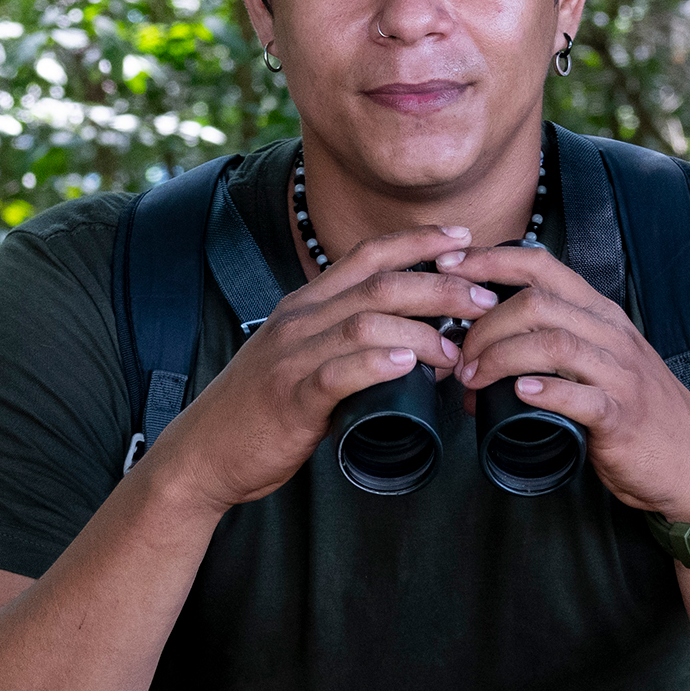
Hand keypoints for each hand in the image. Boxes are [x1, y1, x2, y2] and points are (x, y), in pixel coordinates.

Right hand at [150, 227, 502, 515]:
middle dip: (441, 286)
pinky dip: (377, 364)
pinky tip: (408, 365)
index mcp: (305, 305)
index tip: (464, 237)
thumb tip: (413, 354)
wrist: (204, 453)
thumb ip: (348, 349)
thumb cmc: (261, 412)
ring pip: (366, 323)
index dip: (418, 241)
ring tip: (458, 350)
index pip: (368, 256)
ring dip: (422, 331)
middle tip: (485, 300)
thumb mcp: (303, 361)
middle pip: (381, 285)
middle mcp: (300, 320)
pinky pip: (338, 372)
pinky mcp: (291, 398)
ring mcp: (293, 357)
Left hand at [447, 242, 689, 522]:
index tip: (450, 268)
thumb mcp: (598, 366)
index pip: (542, 266)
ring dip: (500, 357)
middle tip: (459, 358)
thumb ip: (550, 353)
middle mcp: (611, 334)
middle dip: (484, 325)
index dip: (491, 260)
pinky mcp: (621, 415)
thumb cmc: (637, 416)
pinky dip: (545, 391)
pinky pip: (580, 395)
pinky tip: (519, 394)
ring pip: (553, 343)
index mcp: (600, 314)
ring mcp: (619, 373)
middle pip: (537, 303)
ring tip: (473, 379)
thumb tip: (478, 364)